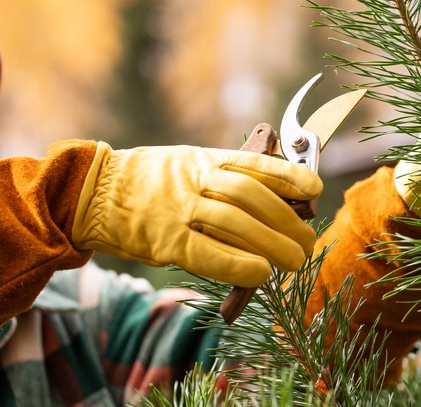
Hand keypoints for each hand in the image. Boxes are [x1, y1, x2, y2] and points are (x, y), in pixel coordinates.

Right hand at [71, 142, 322, 286]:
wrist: (92, 192)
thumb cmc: (149, 182)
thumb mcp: (187, 163)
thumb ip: (223, 177)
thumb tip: (274, 202)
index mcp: (203, 158)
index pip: (254, 163)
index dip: (288, 177)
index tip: (316, 189)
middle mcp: (195, 179)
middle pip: (252, 197)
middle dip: (287, 221)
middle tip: (308, 242)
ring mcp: (179, 209)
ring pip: (236, 224)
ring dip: (273, 245)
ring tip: (295, 261)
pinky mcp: (165, 240)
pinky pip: (209, 254)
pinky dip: (238, 265)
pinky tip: (261, 274)